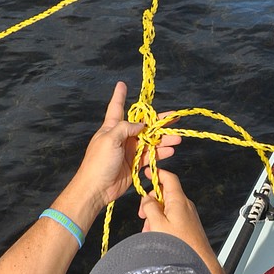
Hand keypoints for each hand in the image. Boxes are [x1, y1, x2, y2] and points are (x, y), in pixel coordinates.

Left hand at [73, 83, 180, 209]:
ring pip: (149, 141)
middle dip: (158, 121)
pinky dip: (160, 153)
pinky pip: (150, 155)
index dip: (119, 95)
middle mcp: (121, 137)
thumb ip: (126, 128)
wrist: (96, 189)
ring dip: (163, 139)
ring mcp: (129, 151)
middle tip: (174, 118)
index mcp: (112, 128)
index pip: (116, 107)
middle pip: (142, 125)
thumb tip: (141, 125)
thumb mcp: (110, 139)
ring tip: (177, 138)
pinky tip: (170, 151)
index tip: (122, 84)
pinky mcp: (134, 164)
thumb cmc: (98, 162)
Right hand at [138, 170, 223, 273]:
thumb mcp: (158, 223)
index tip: (147, 172)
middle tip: (142, 216)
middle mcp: (184, 205)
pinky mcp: (187, 225)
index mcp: (178, 200)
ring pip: (165, 208)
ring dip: (154, 217)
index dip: (157, 173)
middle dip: (150, 203)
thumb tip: (147, 198)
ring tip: (150, 231)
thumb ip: (150, 207)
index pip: (169, 178)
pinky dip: (161, 224)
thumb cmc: (179, 243)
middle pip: (163, 195)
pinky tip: (157, 236)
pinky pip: (171, 218)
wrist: (198, 261)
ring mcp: (187, 215)